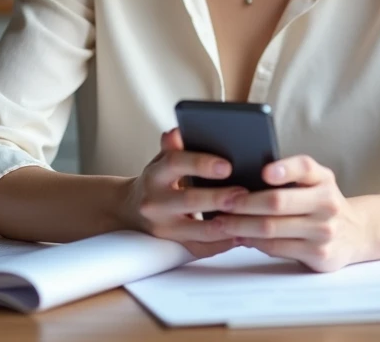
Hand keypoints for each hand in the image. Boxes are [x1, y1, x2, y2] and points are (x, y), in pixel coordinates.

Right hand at [120, 128, 245, 257]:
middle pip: (188, 200)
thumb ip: (174, 146)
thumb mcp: (162, 159)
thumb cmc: (158, 180)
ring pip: (196, 230)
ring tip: (249, 218)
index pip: (175, 163)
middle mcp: (155, 202)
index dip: (201, 163)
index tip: (227, 165)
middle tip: (244, 194)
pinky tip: (241, 236)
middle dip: (218, 198)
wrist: (130, 210)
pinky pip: (199, 248)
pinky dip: (222, 244)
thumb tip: (177, 131)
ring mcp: (162, 227)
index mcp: (155, 174)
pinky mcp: (171, 245)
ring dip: (225, 225)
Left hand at [217, 155, 374, 271]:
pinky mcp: (318, 254)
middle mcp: (327, 203)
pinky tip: (240, 237)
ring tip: (222, 222)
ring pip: (272, 228)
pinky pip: (277, 248)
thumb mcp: (316, 183)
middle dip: (244, 203)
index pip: (304, 167)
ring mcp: (324, 230)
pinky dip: (254, 242)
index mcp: (324, 178)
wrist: (357, 233)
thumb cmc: (321, 203)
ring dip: (241, 226)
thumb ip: (290, 177)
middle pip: (278, 202)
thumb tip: (242, 180)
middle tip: (222, 202)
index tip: (264, 172)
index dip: (284, 169)